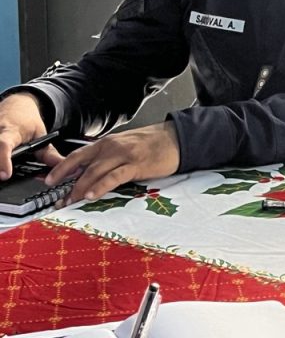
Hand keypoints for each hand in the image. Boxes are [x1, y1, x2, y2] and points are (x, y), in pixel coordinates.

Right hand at [0, 93, 59, 180]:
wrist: (16, 106)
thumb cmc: (27, 122)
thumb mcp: (40, 135)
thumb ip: (48, 153)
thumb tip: (61, 165)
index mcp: (10, 132)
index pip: (4, 145)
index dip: (3, 160)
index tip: (5, 175)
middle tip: (3, 176)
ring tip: (3, 170)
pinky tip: (0, 165)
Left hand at [45, 122, 180, 205]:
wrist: (178, 138)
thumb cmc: (156, 143)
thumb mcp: (127, 145)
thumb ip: (110, 155)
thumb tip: (94, 171)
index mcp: (109, 142)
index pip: (78, 154)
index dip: (62, 168)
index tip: (50, 180)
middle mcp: (113, 147)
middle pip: (84, 166)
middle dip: (69, 185)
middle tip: (60, 199)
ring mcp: (124, 155)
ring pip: (95, 172)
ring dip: (80, 189)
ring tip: (71, 201)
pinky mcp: (136, 165)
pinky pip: (114, 177)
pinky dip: (101, 186)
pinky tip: (93, 195)